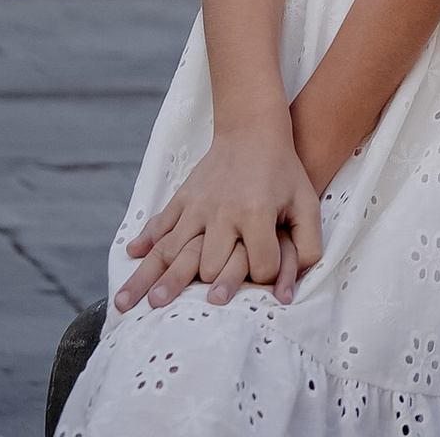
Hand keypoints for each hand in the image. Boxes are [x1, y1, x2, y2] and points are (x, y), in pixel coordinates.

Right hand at [113, 122, 322, 310]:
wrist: (254, 128)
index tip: (265, 278)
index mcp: (256, 213)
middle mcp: (223, 212)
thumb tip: (288, 295)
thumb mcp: (306, 203)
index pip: (259, 266)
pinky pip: (162, 222)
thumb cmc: (284, 171)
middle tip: (181, 311)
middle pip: (209, 267)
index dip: (266, 278)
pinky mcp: (184, 197)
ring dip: (153, 279)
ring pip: (172, 250)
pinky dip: (146, 240)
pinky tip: (132, 257)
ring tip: (131, 305)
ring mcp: (198, 205)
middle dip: (205, 287)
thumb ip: (308, 247)